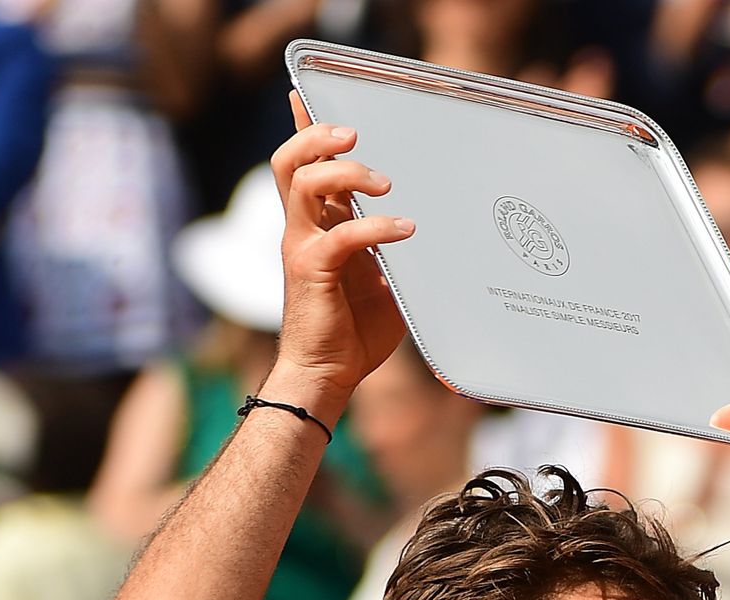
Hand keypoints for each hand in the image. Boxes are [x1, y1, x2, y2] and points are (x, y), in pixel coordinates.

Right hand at [271, 94, 414, 400]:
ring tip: (385, 182)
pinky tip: (404, 229)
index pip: (305, 165)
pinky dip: (374, 226)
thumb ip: (396, 250)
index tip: (310, 93)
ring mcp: (301, 247)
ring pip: (305, 185)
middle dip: (319, 136)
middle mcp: (302, 228)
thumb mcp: (385, 279)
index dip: (306, 127)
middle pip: (291, 161)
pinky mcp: (310, 271)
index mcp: (317, 225)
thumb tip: (438, 228)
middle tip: (355, 134)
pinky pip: (340, 236)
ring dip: (345, 173)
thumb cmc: (355, 330)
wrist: (327, 375)